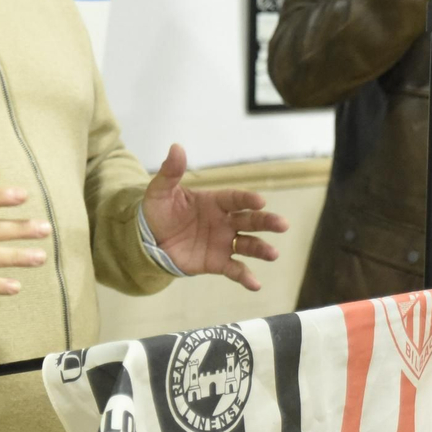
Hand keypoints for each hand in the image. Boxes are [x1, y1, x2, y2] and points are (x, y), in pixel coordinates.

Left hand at [141, 144, 287, 289]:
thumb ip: (170, 172)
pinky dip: (245, 277)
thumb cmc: (158, 212)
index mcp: (214, 202)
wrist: (148, 241)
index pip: (235, 199)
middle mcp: (224, 221)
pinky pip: (234, 269)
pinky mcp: (217, 262)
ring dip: (261, 249)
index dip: (247, 200)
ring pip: (248, 245)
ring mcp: (223, 242)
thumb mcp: (160, 191)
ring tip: (273, 254)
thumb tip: (176, 147)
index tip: (260, 201)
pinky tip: (255, 284)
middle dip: (267, 222)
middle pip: (250, 220)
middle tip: (283, 224)